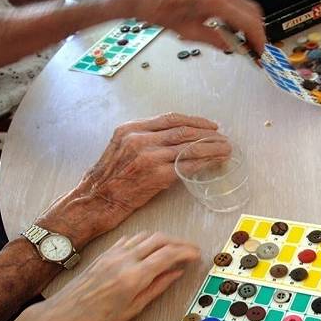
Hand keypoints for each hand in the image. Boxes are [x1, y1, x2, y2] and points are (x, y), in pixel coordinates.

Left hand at [32, 232, 200, 320]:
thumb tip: (175, 273)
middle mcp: (125, 259)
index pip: (168, 254)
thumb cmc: (96, 319)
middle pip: (160, 239)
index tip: (197, 254)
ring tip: (173, 249)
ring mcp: (114, 254)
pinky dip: (145, 240)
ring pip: (146, 236)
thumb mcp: (132, 309)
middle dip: (179, 242)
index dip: (186, 251)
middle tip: (190, 250)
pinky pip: (130, 239)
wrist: (63, 315)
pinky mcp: (105, 253)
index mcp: (134, 276)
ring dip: (163, 239)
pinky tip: (149, 248)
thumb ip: (157, 288)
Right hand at [38, 113, 230, 245]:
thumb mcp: (120, 149)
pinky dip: (204, 163)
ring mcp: (148, 156)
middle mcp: (139, 139)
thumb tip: (171, 139)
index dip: (194, 121)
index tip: (209, 125)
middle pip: (183, 130)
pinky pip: (187, 166)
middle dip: (207, 133)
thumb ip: (143, 140)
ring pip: (188, 147)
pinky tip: (215, 163)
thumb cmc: (107, 180)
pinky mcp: (156, 175)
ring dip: (211, 148)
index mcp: (130, 129)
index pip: (170, 118)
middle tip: (223, 137)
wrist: (94, 201)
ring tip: (225, 149)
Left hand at [128, 0, 265, 54]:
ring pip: (244, 3)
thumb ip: (215, 40)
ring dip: (247, 21)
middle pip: (251, 10)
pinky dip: (236, 12)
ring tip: (242, 38)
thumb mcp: (189, 32)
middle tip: (254, 47)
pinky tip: (230, 24)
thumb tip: (231, 47)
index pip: (248, 20)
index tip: (259, 50)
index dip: (257, 38)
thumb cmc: (160, 11)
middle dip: (256, 30)